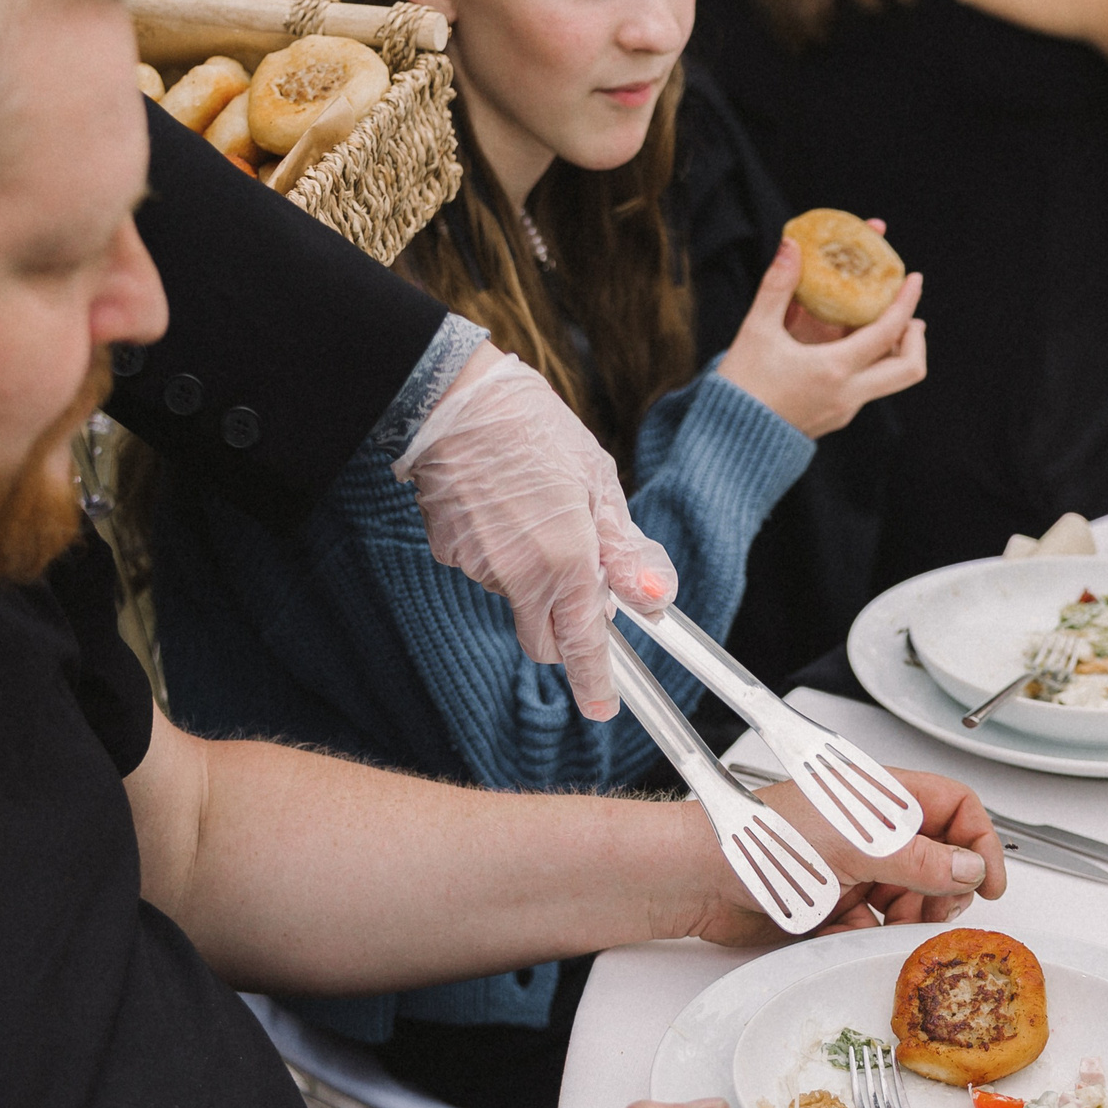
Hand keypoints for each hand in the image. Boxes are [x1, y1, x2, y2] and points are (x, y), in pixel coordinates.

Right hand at [398, 348, 678, 720]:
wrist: (454, 399)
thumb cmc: (533, 429)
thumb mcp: (600, 483)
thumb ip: (625, 551)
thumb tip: (657, 600)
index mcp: (564, 560)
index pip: (582, 643)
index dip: (595, 682)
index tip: (604, 708)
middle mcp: (518, 575)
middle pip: (544, 635)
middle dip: (564, 625)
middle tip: (579, 576)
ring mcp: (478, 567)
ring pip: (516, 596)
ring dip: (533, 572)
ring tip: (536, 506)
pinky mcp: (449, 552)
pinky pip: (485, 568)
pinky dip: (500, 549)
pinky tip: (502, 505)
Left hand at [688, 766, 1007, 947]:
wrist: (700, 879)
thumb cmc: (762, 839)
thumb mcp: (857, 844)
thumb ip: (922, 858)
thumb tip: (971, 868)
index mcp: (881, 797)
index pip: (956, 808)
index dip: (980, 842)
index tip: (991, 884)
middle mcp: (870, 831)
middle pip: (939, 861)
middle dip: (939, 891)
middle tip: (928, 913)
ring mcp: (851, 868)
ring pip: (906, 901)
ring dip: (898, 919)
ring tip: (875, 923)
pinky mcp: (831, 905)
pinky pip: (870, 926)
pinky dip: (859, 933)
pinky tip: (835, 928)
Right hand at [714, 234, 927, 439]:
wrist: (727, 443)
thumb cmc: (740, 386)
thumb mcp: (757, 332)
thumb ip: (777, 286)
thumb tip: (791, 245)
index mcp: (834, 370)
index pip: (888, 332)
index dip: (906, 302)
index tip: (914, 279)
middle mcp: (848, 395)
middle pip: (910, 369)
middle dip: (916, 338)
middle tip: (908, 315)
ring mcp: (844, 411)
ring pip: (889, 381)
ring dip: (892, 351)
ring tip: (878, 324)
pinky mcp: (833, 419)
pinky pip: (866, 388)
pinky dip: (868, 363)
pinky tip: (846, 346)